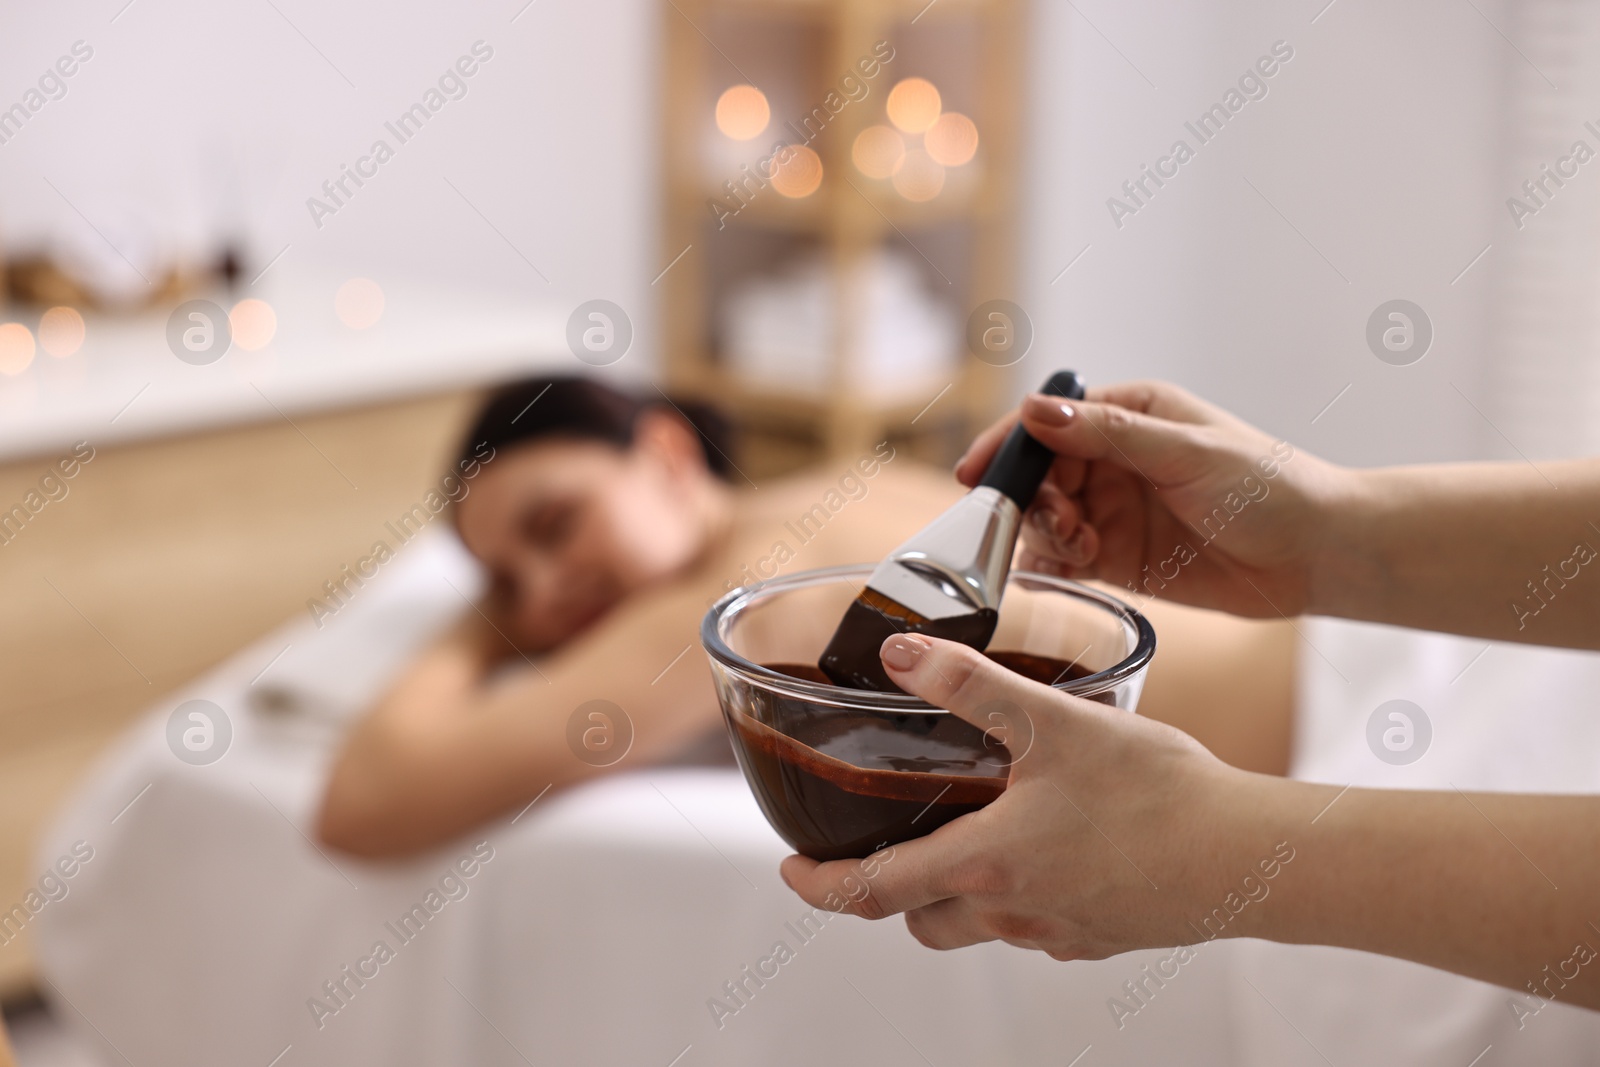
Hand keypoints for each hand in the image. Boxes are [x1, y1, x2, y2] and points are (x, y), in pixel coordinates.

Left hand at [779, 634, 1279, 959]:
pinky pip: (1038, 928)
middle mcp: (1012, 912)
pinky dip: (1019, 900)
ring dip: (953, 898)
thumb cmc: (1158, 794)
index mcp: (985, 865)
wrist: (1250, 860)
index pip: (872, 892)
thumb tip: (902, 657)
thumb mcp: (1055, 724)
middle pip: (919, 920)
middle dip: (886, 894)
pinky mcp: (1104, 936)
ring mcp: (1059, 931)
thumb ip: (973, 687)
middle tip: (874, 855)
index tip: (793, 873)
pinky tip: (1049, 853)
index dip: (820, 886)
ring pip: (978, 929)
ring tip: (964, 844)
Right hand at [955, 380, 1352, 617]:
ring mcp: (1114, 509)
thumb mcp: (1185, 452)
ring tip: (1082, 548)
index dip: (1007, 447)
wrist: (1317, 554)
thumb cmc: (1267, 487)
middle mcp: (1113, 459)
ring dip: (1046, 535)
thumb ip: (1106, 434)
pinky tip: (1072, 572)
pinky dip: (1057, 567)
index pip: (1047, 423)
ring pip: (1045, 520)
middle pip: (1038, 475)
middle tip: (1060, 522)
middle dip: (1032, 500)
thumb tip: (1034, 409)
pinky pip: (1066, 559)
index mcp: (1129, 415)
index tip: (977, 475)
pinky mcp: (1119, 558)